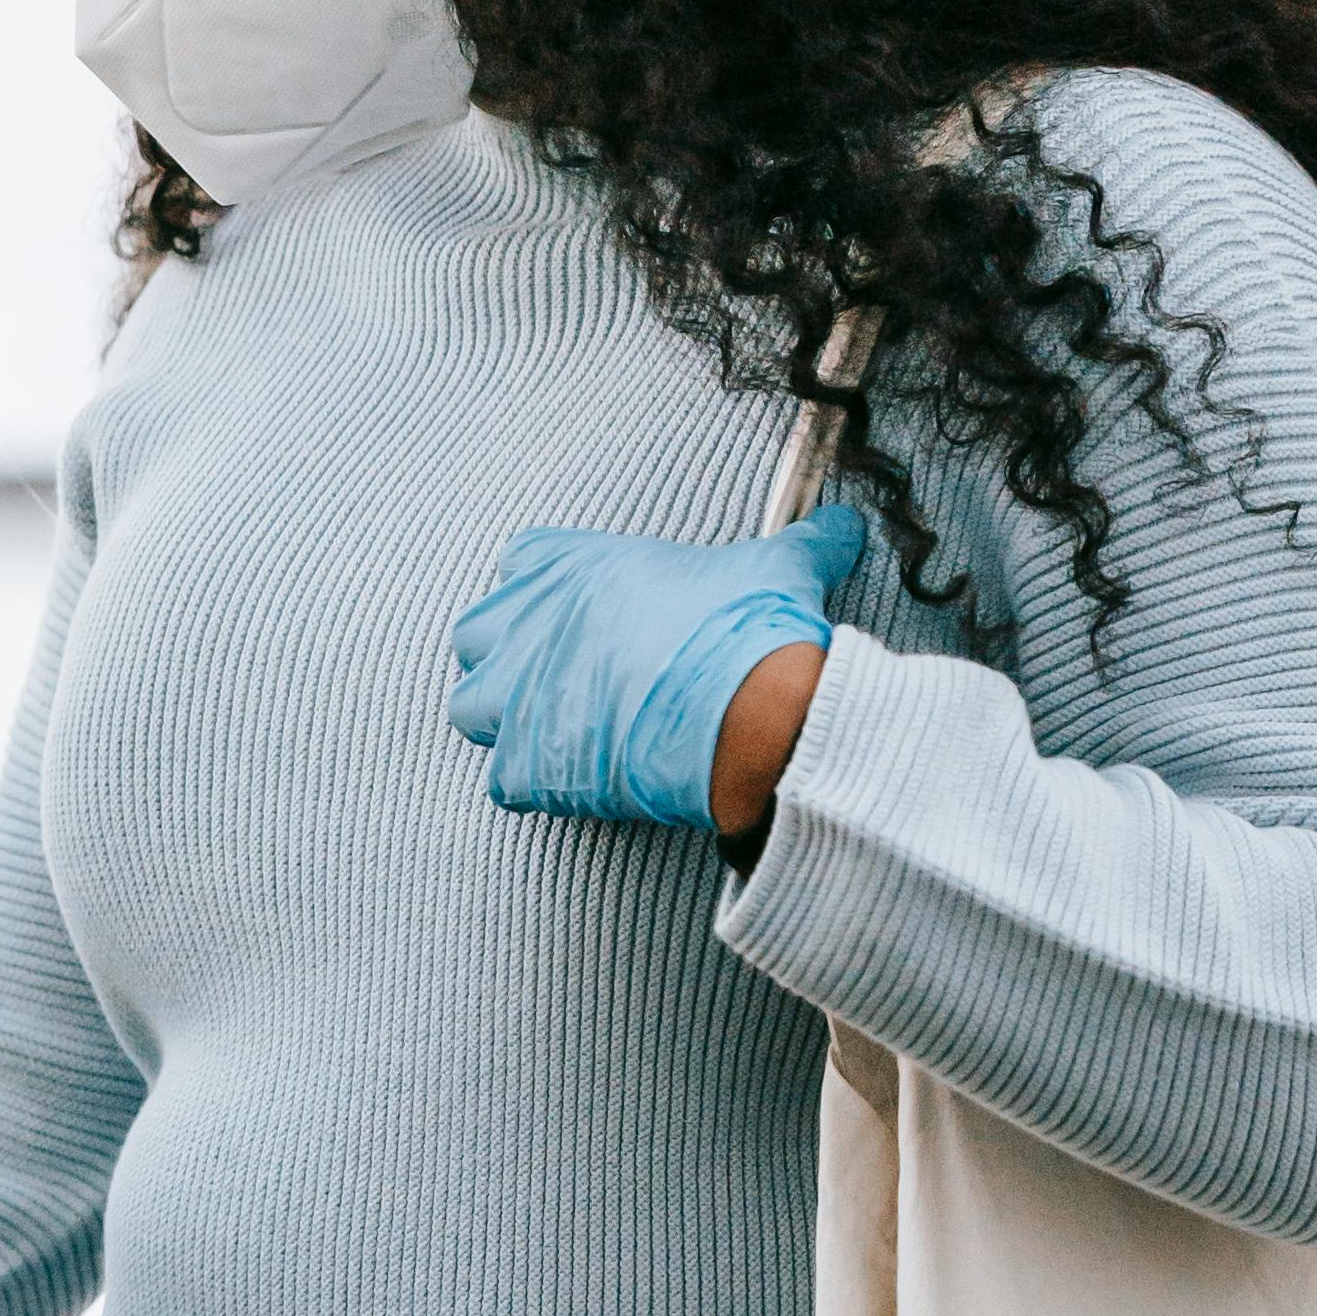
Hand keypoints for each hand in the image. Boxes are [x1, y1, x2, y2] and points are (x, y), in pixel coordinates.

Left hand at [446, 503, 866, 833]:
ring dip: (506, 721)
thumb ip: (803, 541)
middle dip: (508, 658)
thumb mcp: (778, 564)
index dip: (546, 593)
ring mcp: (522, 695)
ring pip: (472, 707)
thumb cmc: (754, 628)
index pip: (521, 560)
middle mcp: (531, 624)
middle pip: (476, 635)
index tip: (582, 620)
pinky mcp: (530, 763)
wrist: (754, 713)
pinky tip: (583, 785)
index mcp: (574, 565)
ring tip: (561, 734)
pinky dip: (536, 787)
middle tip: (564, 681)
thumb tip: (844, 527)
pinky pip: (504, 781)